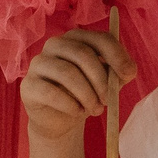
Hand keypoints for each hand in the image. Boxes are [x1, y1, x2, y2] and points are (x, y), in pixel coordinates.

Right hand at [20, 28, 134, 142]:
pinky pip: (51, 93)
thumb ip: (119, 74)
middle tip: (108, 100)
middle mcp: (55, 45)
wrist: (60, 119)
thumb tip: (127, 70)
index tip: (128, 75)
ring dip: (87, 95)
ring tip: (95, 110)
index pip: (100, 39)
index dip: (117, 56)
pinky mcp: (28, 85)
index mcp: (76, 39)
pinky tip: (77, 112)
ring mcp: (39, 63)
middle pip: (83, 54)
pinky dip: (70, 105)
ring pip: (67, 73)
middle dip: (101, 80)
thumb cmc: (85, 94)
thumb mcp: (107, 83)